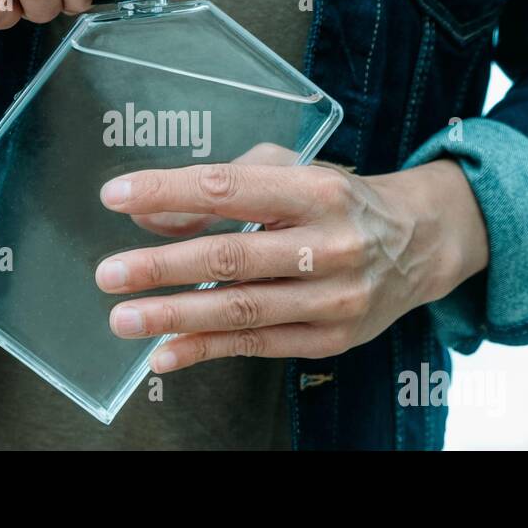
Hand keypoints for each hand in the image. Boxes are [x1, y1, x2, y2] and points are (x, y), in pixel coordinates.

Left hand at [94, 159, 489, 372]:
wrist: (419, 243)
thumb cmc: (336, 201)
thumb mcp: (285, 173)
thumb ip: (218, 190)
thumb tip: (149, 217)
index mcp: (315, 190)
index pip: (228, 187)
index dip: (169, 191)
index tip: (116, 196)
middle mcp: (329, 243)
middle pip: (232, 255)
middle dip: (162, 266)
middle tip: (109, 274)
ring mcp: (334, 296)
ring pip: (242, 309)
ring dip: (175, 315)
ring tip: (124, 318)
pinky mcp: (331, 337)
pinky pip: (257, 346)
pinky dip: (205, 350)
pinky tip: (164, 354)